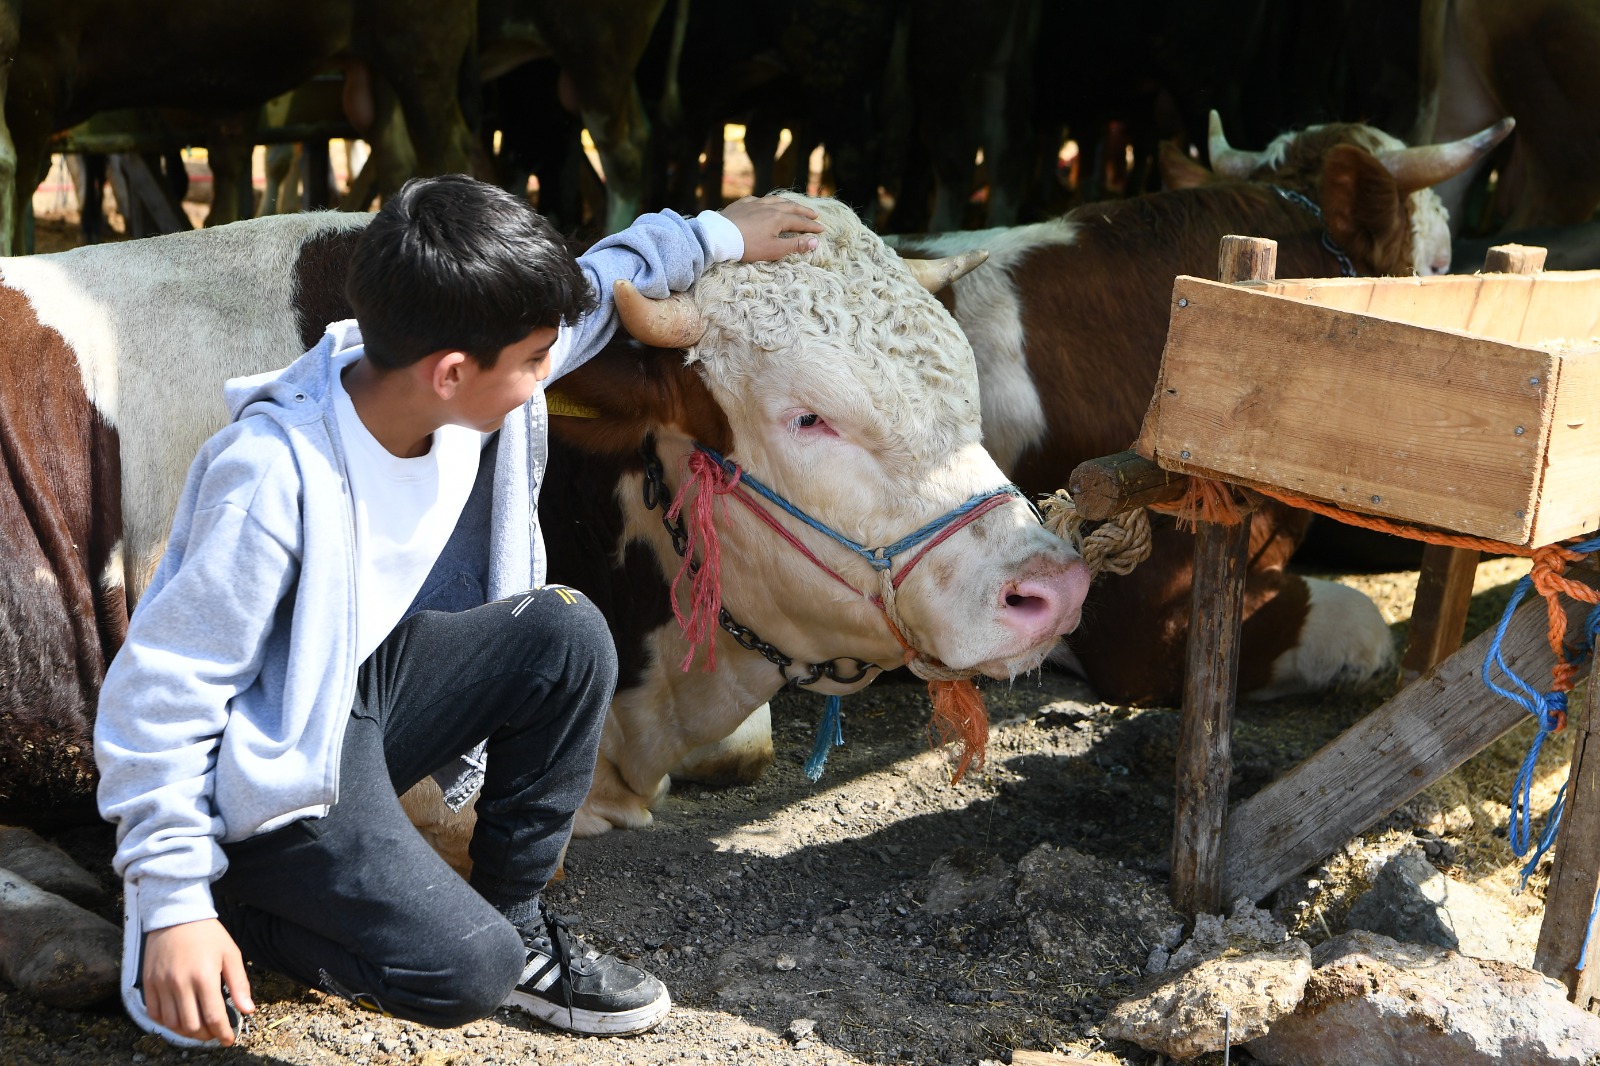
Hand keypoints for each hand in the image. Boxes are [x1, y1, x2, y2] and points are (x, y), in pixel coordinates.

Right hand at [142, 919, 254, 1045]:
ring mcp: (161, 984)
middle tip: (214, 1033)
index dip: (222, 1033)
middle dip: (205, 1035)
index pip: (213, 1016)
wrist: (176, 914)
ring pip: (172, 1023)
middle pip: (191, 1025)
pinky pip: (154, 1014)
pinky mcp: (148, 983)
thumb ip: (239, 984)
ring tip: (199, 1028)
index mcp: (204, 976)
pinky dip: (166, 1022)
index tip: (228, 1040)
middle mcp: (180, 983)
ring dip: (186, 1032)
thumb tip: (248, 1010)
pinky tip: (179, 1019)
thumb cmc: (208, 934)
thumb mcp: (230, 954)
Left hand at [720, 194, 822, 261]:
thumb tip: (814, 242)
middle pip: (791, 207)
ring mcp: (754, 203)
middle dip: (804, 211)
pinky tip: (765, 203)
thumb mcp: (774, 250)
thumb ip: (795, 245)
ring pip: (775, 200)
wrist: (719, 236)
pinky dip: (766, 201)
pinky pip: (757, 199)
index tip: (821, 229)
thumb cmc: (748, 246)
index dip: (812, 226)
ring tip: (794, 205)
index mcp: (779, 218)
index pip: (800, 221)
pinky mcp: (741, 204)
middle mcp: (769, 207)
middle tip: (814, 214)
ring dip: (787, 203)